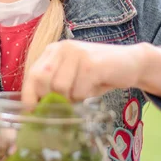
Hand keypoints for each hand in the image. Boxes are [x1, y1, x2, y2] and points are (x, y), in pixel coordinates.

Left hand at [21, 40, 145, 107]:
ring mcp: (76, 54)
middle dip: (49, 98)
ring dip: (71, 99)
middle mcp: (61, 48)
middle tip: (63, 104)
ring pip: (60, 88)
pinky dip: (84, 97)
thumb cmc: (97, 75)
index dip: (29, 95)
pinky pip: (79, 90)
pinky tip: (93, 89)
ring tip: (83, 93)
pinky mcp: (91, 63)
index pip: (32, 74)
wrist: (131, 63)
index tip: (31, 112)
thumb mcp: (71, 78)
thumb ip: (54, 87)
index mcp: (52, 51)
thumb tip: (36, 110)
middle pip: (41, 80)